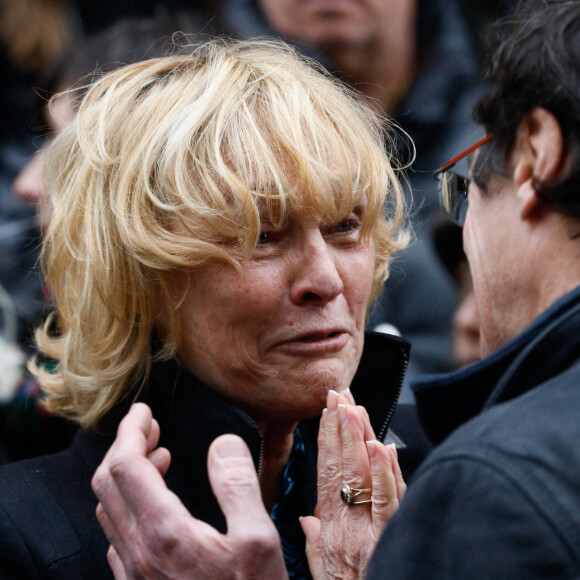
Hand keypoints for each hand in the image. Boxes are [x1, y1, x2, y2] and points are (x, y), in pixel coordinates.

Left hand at [91, 403, 287, 579]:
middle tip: (151, 427)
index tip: (145, 410)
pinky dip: (131, 502)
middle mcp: (138, 554)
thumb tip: (221, 442)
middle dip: (126, 446)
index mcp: (164, 534)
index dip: (130, 430)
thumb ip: (236, 484)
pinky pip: (119, 534)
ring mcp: (134, 575)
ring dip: (128, 473)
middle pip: (108, 483)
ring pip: (110, 509)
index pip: (125, 465)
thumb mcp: (258, 541)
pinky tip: (156, 500)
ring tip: (159, 454)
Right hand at [301, 389, 405, 578]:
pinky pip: (392, 502)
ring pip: (366, 478)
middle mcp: (349, 526)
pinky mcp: (396, 537)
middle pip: (344, 468)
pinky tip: (382, 448)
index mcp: (331, 530)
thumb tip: (307, 517)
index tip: (326, 411)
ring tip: (355, 408)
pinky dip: (387, 473)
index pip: (326, 474)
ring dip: (361, 439)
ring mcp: (374, 531)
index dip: (326, 439)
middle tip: (339, 394)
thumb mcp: (324, 575)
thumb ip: (316, 545)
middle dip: (342, 427)